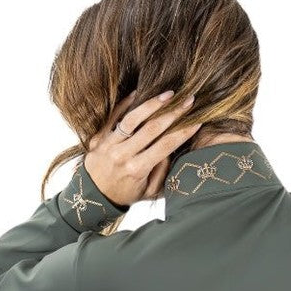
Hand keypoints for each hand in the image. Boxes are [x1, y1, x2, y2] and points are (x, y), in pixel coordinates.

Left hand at [82, 88, 201, 206]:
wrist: (93, 197)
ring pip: (133, 118)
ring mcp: (109, 144)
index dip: (183, 132)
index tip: (196, 121)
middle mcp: (123, 155)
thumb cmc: (125, 194)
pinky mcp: (98, 138)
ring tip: (168, 94)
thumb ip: (162, 173)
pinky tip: (139, 93)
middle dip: (174, 113)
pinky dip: (126, 103)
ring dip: (152, 104)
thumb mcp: (148, 192)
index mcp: (137, 169)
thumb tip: (170, 150)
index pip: (166, 145)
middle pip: (153, 128)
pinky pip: (113, 116)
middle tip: (188, 100)